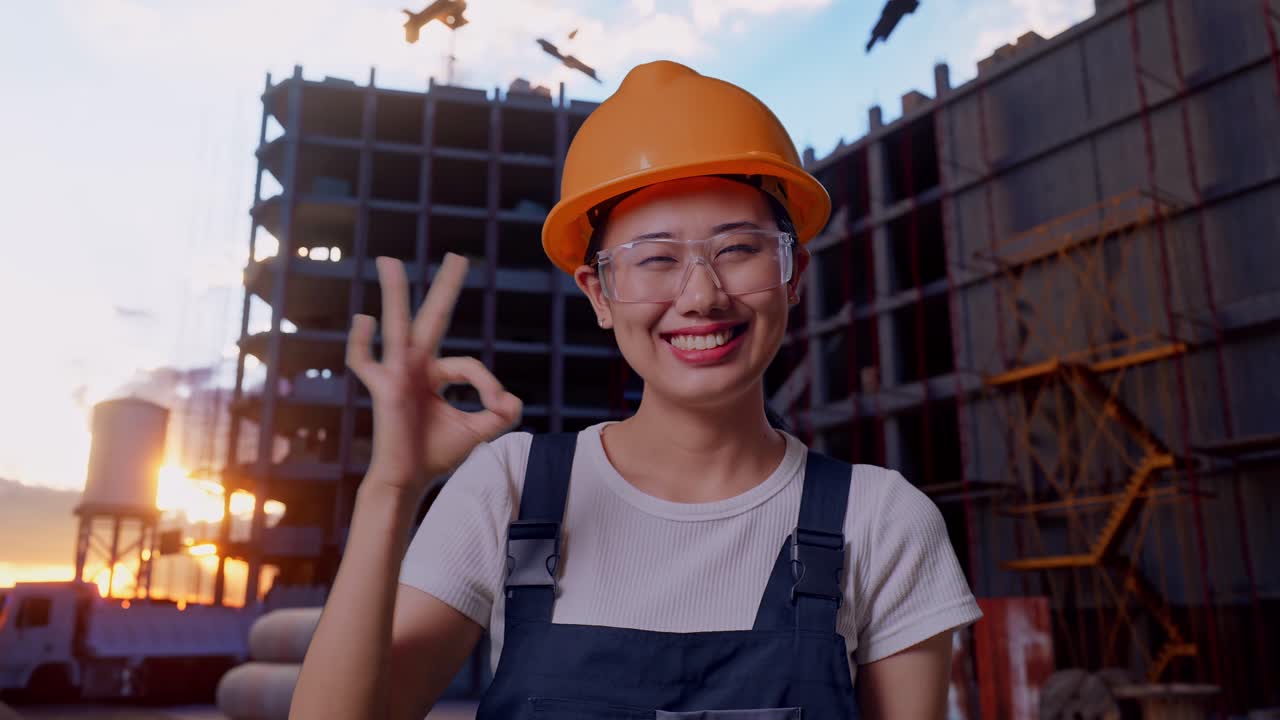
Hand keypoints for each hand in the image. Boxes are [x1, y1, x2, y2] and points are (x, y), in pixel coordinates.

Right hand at [346, 254, 522, 490]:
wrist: (409, 480)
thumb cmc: (437, 455)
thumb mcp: (478, 432)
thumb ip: (499, 415)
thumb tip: (513, 401)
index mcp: (435, 374)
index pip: (468, 365)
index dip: (487, 382)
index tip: (498, 406)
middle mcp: (415, 366)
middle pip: (433, 319)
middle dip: (446, 288)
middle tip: (458, 256)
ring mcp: (396, 374)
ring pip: (397, 325)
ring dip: (394, 292)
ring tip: (389, 261)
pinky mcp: (382, 389)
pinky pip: (364, 362)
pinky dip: (360, 342)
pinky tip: (364, 319)